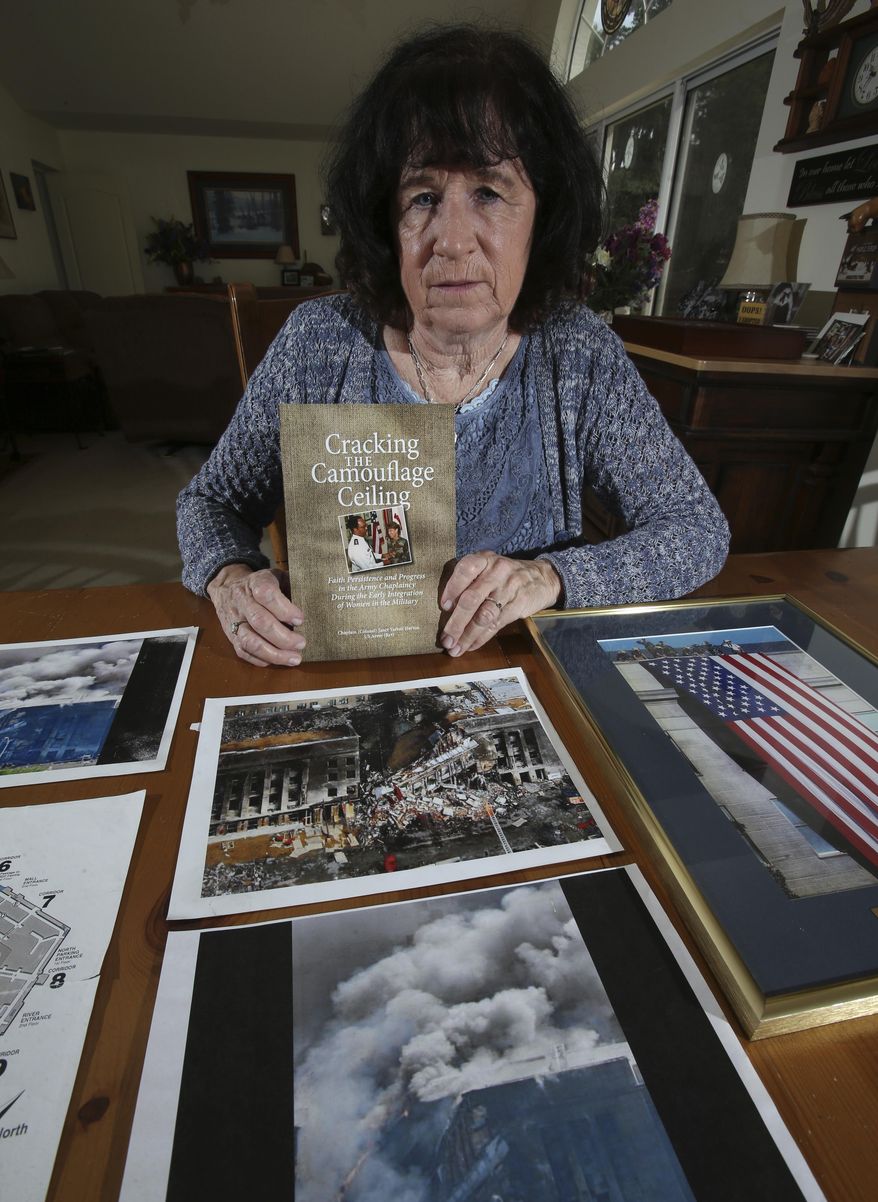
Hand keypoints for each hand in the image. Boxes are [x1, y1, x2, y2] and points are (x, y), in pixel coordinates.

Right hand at [207, 564, 305, 666]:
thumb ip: (293, 587)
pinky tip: (278, 660)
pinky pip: (244, 652)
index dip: (284, 609)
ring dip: (274, 653)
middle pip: (260, 621)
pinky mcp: (231, 637)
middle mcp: (242, 601)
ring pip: (250, 641)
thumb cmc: (263, 584)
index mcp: (255, 583)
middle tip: (301, 643)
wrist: (228, 588)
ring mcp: (234, 621)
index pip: (266, 593)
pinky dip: (262, 659)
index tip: (300, 619)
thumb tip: (314, 607)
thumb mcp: (278, 577)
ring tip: (294, 658)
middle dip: (283, 636)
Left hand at [439, 552, 560, 655]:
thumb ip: (470, 581)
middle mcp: (496, 572)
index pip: (465, 569)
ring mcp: (509, 589)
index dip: (452, 588)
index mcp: (485, 559)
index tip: (444, 607)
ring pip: (484, 616)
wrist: (543, 577)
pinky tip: (471, 645)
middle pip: (472, 599)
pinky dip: (482, 638)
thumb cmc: (506, 575)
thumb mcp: (489, 567)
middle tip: (446, 639)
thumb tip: (448, 609)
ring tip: (455, 648)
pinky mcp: (519, 605)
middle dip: (456, 623)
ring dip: (467, 635)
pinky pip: (497, 624)